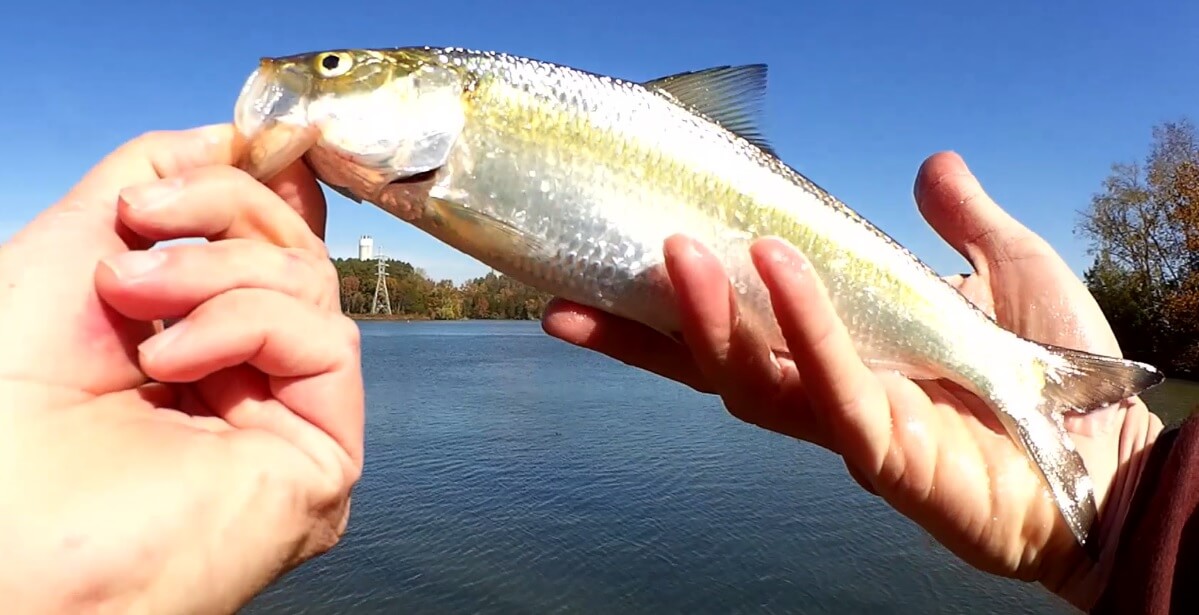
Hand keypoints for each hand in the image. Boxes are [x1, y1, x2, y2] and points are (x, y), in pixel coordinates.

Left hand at [0, 125, 363, 613]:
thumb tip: (241, 135)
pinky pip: (327, 342)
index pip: (266, 236)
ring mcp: (288, 416)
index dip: (254, 183)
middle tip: (136, 229)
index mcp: (198, 333)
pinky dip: (246, 325)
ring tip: (132, 299)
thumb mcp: (74, 246)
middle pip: (294, 247)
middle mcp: (251, 375)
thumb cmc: (10, 405)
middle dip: (219, 212)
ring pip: (313, 286)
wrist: (3, 526)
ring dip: (215, 270)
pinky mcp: (325, 454)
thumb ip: (158, 177)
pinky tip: (173, 362)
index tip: (233, 143)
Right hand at [542, 152, 1160, 609]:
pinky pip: (833, 390)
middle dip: (652, 324)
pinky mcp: (890, 456)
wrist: (1116, 459)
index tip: (593, 281)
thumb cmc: (1055, 377)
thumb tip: (931, 164)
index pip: (729, 337)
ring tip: (683, 252)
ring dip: (713, 316)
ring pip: (755, 381)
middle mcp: (824, 398)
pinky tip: (778, 271)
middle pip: (714, 365)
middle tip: (595, 273)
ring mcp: (851, 429)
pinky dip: (803, 329)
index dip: (659, 316)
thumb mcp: (1005, 272)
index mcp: (834, 359)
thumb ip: (961, 223)